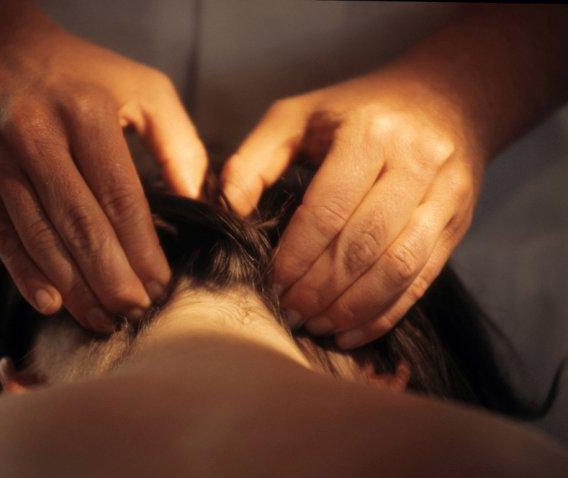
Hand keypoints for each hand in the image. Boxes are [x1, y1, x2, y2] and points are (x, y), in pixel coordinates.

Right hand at [0, 12, 206, 331]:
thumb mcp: (142, 89)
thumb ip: (177, 143)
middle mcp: (35, 133)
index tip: (161, 286)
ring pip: (40, 236)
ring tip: (103, 320)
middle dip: (112, 278)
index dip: (141, 248)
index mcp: (85, 112)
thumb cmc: (80, 75)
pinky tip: (52, 303)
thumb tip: (197, 203)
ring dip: (74, 287)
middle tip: (136, 313)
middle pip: (80, 223)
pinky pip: (2, 235)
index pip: (119, 196)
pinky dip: (26, 274)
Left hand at [221, 73, 484, 347]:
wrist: (446, 99)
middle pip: (364, 243)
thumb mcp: (298, 117)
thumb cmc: (356, 111)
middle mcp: (417, 162)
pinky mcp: (458, 225)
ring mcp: (445, 196)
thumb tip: (226, 211)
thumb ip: (254, 160)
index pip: (329, 209)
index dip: (297, 254)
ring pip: (397, 268)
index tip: (271, 282)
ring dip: (351, 307)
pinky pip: (422, 281)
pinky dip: (383, 314)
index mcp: (370, 133)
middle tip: (287, 310)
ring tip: (314, 324)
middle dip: (320, 287)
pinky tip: (349, 331)